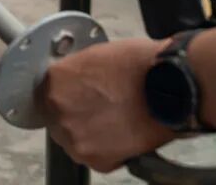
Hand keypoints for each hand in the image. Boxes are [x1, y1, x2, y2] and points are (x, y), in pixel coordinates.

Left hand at [39, 39, 175, 172]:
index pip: (44, 93)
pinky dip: (105, 150)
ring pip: (72, 140)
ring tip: (112, 122)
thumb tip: (69, 82)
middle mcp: (58, 110)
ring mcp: (75, 137)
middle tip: (97, 110)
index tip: (73, 97)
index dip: (62, 95)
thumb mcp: (95, 56)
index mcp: (55, 81)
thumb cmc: (140, 65)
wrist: (171, 86)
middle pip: (55, 118)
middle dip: (72, 114)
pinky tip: (120, 134)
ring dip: (86, 134)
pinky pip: (93, 157)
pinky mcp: (96, 159)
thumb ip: (73, 72)